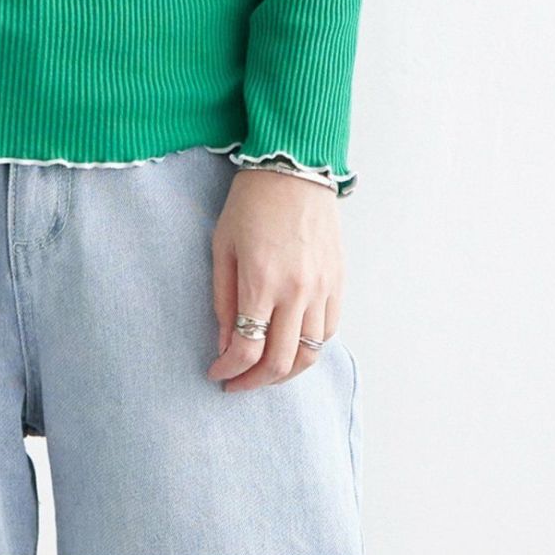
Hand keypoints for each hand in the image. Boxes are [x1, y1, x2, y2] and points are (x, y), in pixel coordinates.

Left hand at [207, 167, 342, 391]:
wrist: (293, 169)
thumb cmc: (250, 203)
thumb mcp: (222, 246)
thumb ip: (223, 299)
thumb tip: (225, 344)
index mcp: (261, 281)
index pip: (247, 348)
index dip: (229, 370)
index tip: (216, 373)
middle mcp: (296, 291)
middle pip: (281, 362)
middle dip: (255, 382)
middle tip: (237, 384)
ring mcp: (322, 289)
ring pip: (310, 354)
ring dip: (285, 373)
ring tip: (264, 372)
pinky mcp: (338, 283)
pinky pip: (328, 332)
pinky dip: (310, 349)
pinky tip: (291, 347)